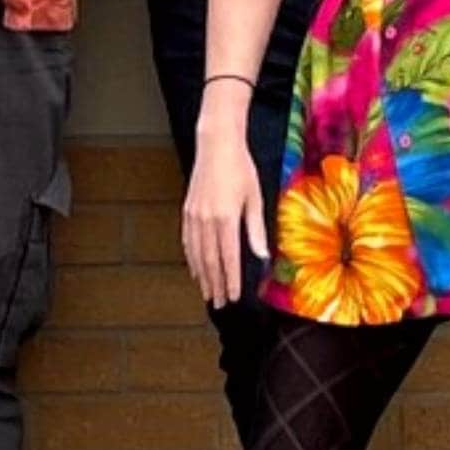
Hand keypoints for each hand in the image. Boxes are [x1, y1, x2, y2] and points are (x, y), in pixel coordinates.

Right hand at [180, 139, 267, 308]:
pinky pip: (188, 241)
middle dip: (215, 284)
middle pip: (210, 261)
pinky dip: (191, 258)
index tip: (233, 296)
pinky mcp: (188, 211)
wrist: (216, 146)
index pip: (229, 258)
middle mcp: (207, 220)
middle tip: (219, 303)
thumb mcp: (255, 198)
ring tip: (207, 292)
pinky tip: (195, 268)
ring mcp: (194, 216)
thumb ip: (256, 229)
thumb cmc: (240, 168)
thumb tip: (262, 256)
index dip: (231, 280)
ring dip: (202, 276)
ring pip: (196, 254)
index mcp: (226, 218)